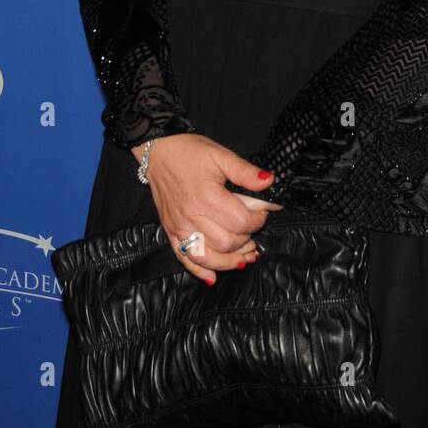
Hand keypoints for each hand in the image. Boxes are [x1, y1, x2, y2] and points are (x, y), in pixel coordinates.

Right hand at [131, 133, 282, 284]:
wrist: (158, 151)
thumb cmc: (189, 152)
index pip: (241, 222)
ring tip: (245, 255)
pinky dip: (201, 271)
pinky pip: (185, 259)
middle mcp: (191, 216)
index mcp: (206, 196)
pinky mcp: (171, 232)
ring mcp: (179, 227)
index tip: (263, 212)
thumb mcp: (221, 155)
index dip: (259, 219)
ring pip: (209, 257)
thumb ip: (246, 172)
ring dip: (230, 261)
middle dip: (247, 239)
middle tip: (253, 228)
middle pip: (227, 243)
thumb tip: (269, 182)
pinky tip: (214, 276)